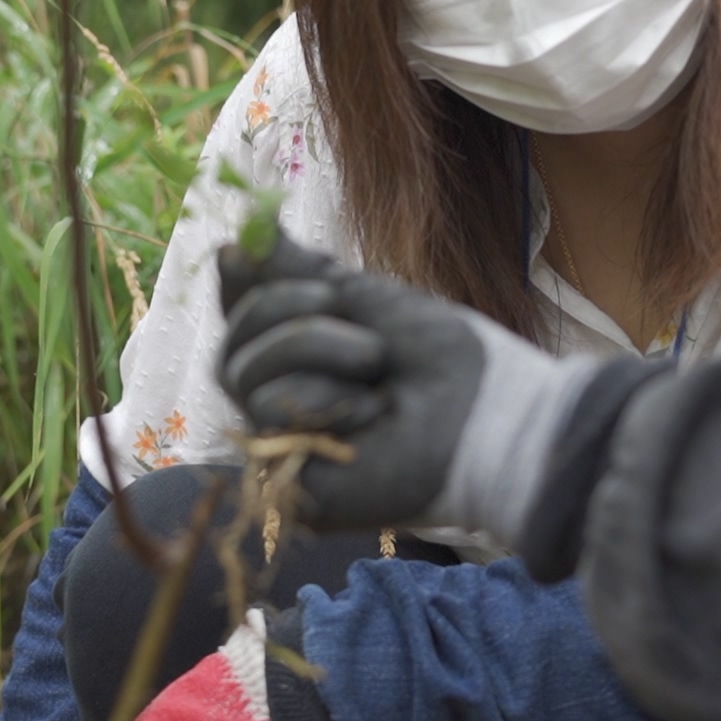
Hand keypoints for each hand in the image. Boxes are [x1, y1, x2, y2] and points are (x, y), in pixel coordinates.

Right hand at [215, 231, 594, 543]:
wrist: (488, 412)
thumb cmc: (444, 359)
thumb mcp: (364, 298)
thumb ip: (299, 274)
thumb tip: (241, 238)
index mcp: (305, 360)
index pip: (242, 319)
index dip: (236, 284)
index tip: (239, 246)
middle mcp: (285, 403)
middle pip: (232, 342)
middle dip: (285, 307)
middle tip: (341, 304)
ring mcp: (284, 444)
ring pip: (243, 372)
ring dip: (312, 347)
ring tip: (374, 363)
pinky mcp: (290, 482)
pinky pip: (265, 414)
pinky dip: (319, 396)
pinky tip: (371, 411)